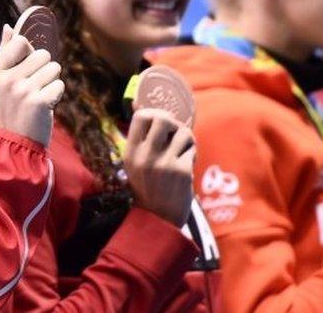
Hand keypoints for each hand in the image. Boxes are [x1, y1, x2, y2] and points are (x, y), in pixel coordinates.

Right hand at [0, 24, 63, 146]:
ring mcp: (23, 90)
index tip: (26, 70)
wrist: (15, 144)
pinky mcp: (39, 101)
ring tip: (38, 98)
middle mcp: (7, 79)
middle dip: (44, 70)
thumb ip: (5, 53)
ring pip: (54, 68)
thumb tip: (8, 26)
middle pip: (43, 54)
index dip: (29, 53)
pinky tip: (44, 107)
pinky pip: (59, 85)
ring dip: (51, 83)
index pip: (21, 41)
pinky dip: (56, 96)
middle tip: (33, 89)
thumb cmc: (10, 110)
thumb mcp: (0, 82)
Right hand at [124, 108, 194, 226]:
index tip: (162, 124)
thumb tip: (137, 102)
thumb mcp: (136, 162)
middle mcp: (145, 156)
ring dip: (187, 139)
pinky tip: (187, 167)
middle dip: (174, 122)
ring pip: (183, 132)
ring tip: (183, 151)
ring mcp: (163, 163)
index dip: (154, 113)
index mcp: (131, 152)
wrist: (158, 220)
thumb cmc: (149, 186)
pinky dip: (192, 155)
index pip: (141, 116)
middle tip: (176, 134)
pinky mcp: (181, 171)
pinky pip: (191, 149)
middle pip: (163, 117)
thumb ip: (140, 137)